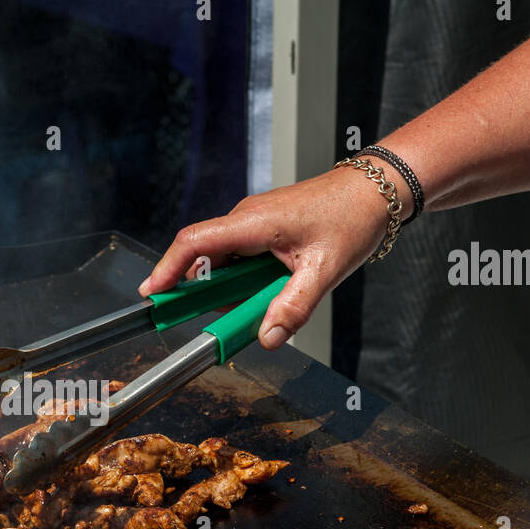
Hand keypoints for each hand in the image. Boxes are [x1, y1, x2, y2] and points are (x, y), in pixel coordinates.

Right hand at [139, 166, 402, 349]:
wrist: (377, 189)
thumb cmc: (352, 216)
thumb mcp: (325, 270)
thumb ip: (292, 308)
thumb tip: (266, 339)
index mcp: (253, 222)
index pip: (194, 243)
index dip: (167, 269)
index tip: (152, 295)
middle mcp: (245, 218)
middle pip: (204, 258)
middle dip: (204, 293)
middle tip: (220, 321)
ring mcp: (252, 222)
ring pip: (223, 261)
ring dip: (232, 289)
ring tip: (263, 304)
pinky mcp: (261, 228)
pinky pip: (239, 258)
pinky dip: (245, 281)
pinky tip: (271, 290)